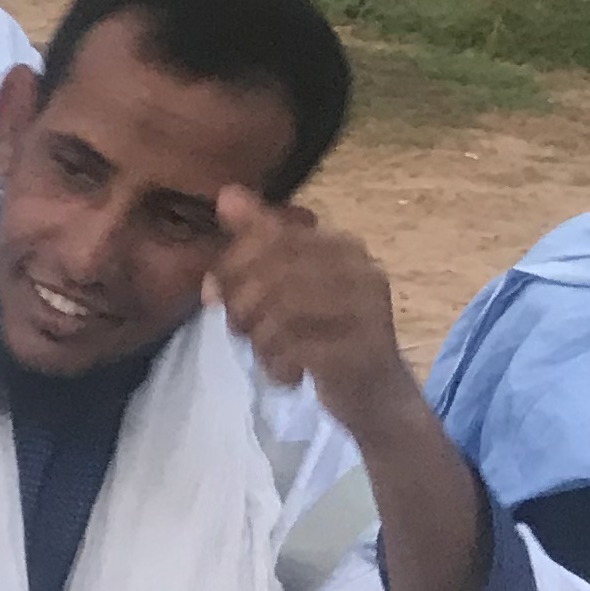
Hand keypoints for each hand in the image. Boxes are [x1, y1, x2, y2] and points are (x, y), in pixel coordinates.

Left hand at [211, 190, 415, 440]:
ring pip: (280, 312)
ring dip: (258, 338)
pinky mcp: (361, 352)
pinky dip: (277, 362)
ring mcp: (367, 311)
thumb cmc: (324, 334)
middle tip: (238, 328)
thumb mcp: (288, 283)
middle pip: (272, 274)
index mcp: (343, 247)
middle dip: (240, 304)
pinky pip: (296, 348)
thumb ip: (258, 238)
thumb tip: (226, 193)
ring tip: (265, 351)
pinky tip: (285, 371)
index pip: (271, 238)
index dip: (230, 265)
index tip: (213, 293)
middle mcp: (362, 271)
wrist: (375, 397)